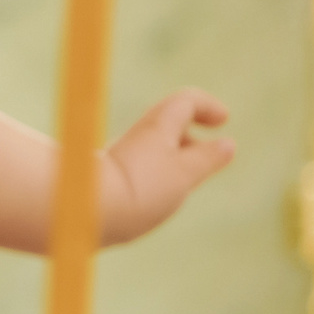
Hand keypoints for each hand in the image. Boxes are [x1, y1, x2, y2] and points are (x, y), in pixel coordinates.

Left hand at [102, 89, 233, 241]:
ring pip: (155, 148)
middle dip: (192, 136)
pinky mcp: (111, 177)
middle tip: (209, 156)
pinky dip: (158, 174)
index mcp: (159, 126)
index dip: (207, 106)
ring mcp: (123, 156)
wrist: (86, 212)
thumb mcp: (185, 174)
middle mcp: (138, 136)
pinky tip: (157, 200)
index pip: (186, 101)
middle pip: (169, 123)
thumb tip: (227, 145)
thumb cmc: (140, 190)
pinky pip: (141, 167)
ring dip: (176, 157)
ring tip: (186, 183)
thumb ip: (208, 159)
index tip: (223, 120)